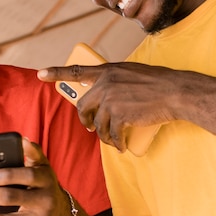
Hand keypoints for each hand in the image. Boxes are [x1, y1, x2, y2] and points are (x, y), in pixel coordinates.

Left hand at [38, 62, 176, 150]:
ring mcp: (111, 99)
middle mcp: (106, 83)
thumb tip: (105, 95)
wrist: (175, 92)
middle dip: (85, 120)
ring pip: (98, 124)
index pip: (77, 71)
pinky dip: (115, 142)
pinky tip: (120, 145)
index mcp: (109, 70)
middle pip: (83, 106)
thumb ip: (116, 81)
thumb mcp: (133, 74)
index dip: (56, 72)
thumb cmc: (160, 83)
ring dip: (104, 135)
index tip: (41, 74)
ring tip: (112, 140)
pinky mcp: (119, 114)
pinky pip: (111, 134)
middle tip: (90, 127)